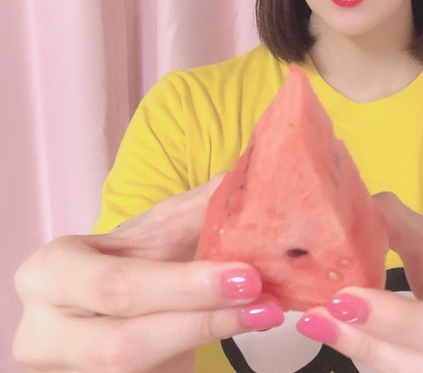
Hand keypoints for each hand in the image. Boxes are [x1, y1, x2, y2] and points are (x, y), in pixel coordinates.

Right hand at [12, 174, 283, 372]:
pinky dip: (200, 354)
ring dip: (208, 341)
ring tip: (263, 314)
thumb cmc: (125, 262)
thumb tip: (247, 181)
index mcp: (50, 273)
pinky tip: (240, 329)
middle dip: (202, 321)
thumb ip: (196, 209)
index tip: (245, 277)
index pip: (118, 285)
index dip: (185, 286)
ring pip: (140, 370)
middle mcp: (45, 332)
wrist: (96, 308)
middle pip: (126, 342)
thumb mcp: (153, 231)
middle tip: (264, 303)